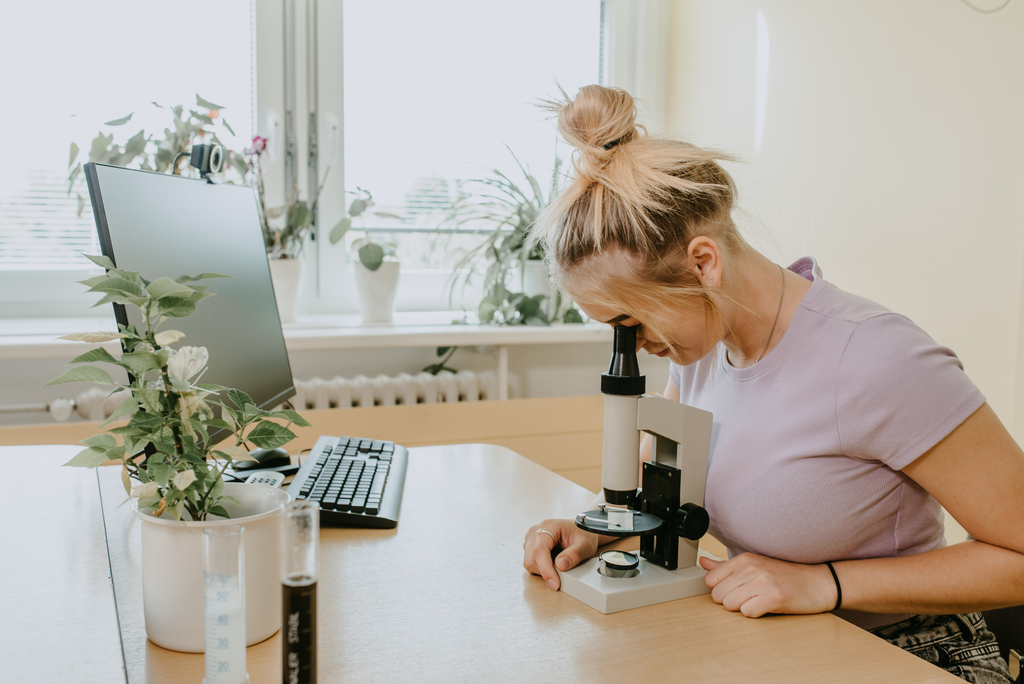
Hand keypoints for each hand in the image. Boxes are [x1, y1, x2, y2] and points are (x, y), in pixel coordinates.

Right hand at [523, 519, 598, 590]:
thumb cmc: (583, 534)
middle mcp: (536, 532)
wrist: (583, 531)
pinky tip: (553, 563)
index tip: (555, 582)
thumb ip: (574, 554)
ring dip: (543, 570)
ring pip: (530, 563)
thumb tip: (561, 565)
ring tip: (559, 564)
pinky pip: (531, 564)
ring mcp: (531, 540)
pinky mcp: (530, 548)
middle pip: (531, 559)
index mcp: (548, 526)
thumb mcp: (585, 544)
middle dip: (545, 571)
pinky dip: (542, 569)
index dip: (546, 568)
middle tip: (561, 575)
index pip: (540, 550)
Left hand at [698, 553, 837, 616]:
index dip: (720, 590)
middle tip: (749, 597)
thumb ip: (725, 566)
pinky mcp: (773, 598)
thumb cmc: (786, 576)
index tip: (735, 590)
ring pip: (731, 606)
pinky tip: (767, 606)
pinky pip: (748, 613)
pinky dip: (756, 614)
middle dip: (731, 601)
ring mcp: (762, 583)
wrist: (818, 583)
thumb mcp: (755, 565)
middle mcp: (751, 569)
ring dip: (744, 608)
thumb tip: (702, 562)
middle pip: (718, 596)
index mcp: (743, 559)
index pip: (710, 581)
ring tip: (759, 601)